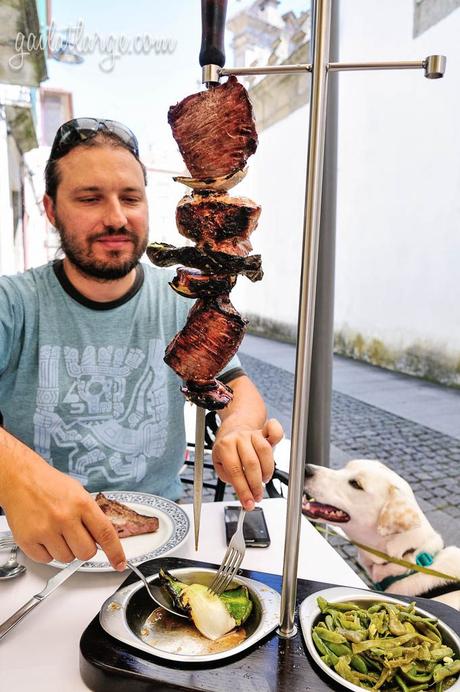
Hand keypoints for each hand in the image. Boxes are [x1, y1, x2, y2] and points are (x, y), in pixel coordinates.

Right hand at [2, 449, 125, 570]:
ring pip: (66, 559)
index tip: (119, 563)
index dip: (115, 552)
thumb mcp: (78, 493)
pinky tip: (44, 535)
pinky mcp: (28, 540)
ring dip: (64, 550)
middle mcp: (65, 517)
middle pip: (86, 553)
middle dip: (84, 548)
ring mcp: (46, 530)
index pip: (105, 534)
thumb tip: (101, 539)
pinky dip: (47, 552)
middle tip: (75, 536)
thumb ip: (91, 515)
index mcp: (82, 503)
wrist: (20, 478)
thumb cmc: (50, 485)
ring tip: (56, 531)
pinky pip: (46, 560)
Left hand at [212, 418, 283, 509]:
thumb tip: (243, 491)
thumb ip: (229, 477)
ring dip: (267, 471)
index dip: (243, 490)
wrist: (233, 428)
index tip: (248, 503)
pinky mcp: (264, 431)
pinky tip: (274, 451)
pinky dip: (277, 438)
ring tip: (264, 480)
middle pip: (252, 463)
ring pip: (265, 451)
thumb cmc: (227, 449)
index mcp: (225, 447)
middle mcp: (239, 438)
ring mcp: (252, 433)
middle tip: (257, 497)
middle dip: (256, 485)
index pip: (235, 472)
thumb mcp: (220, 464)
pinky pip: (275, 431)